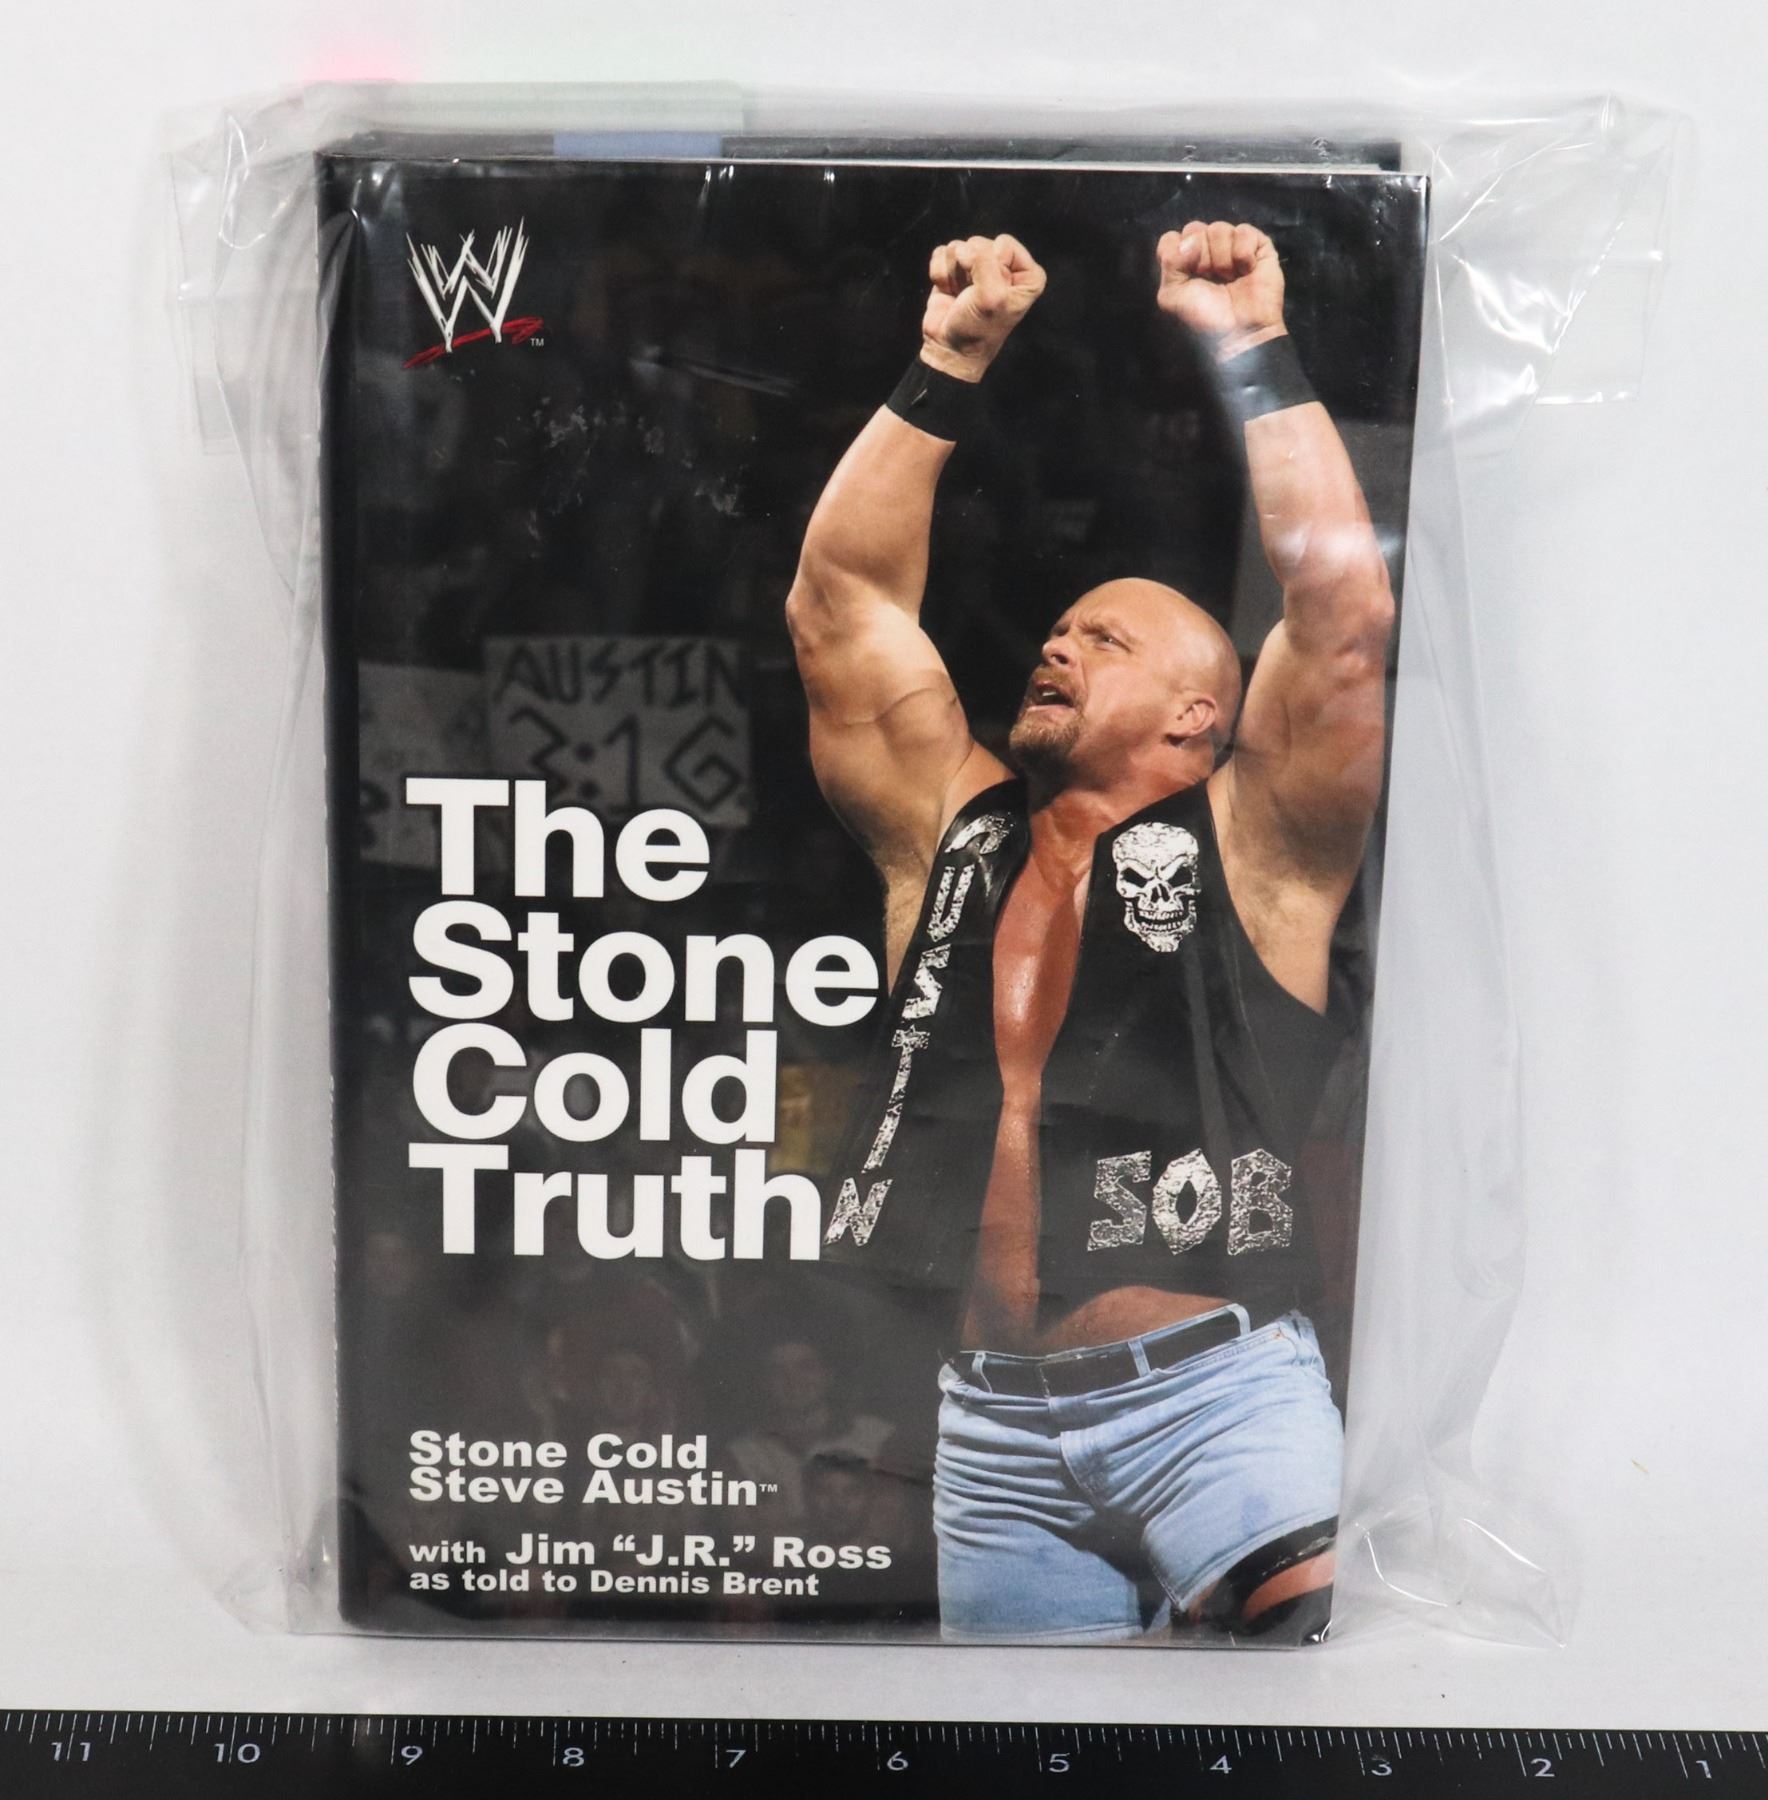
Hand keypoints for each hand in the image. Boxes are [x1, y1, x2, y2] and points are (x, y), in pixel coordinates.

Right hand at [921, 234, 1045, 380]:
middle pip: (980, 243)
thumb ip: (983, 262)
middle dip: (970, 269)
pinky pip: (942, 253)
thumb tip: (962, 248)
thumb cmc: (977, 329)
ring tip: (960, 296)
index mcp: (1027, 275)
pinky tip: (949, 292)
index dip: (992, 267)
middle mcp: (1006, 267)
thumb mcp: (991, 297)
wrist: (949, 348)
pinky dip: (940, 274)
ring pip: (959, 247)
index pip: (1004, 244)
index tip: (990, 293)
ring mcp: (979, 266)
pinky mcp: (955, 269)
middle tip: (971, 296)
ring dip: (954, 274)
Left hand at [1156, 221, 1285, 360]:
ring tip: (1229, 279)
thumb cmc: (1205, 318)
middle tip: (1210, 279)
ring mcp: (1232, 246)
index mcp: (1184, 261)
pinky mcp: (1258, 246)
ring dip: (1221, 259)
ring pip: (1218, 228)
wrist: (1238, 332)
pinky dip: (1243, 254)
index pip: (1171, 238)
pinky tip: (1246, 271)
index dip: (1177, 255)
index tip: (1188, 277)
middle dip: (1200, 258)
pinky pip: (1244, 231)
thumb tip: (1191, 241)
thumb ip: (1169, 263)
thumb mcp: (1171, 296)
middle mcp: (1206, 250)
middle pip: (1194, 228)